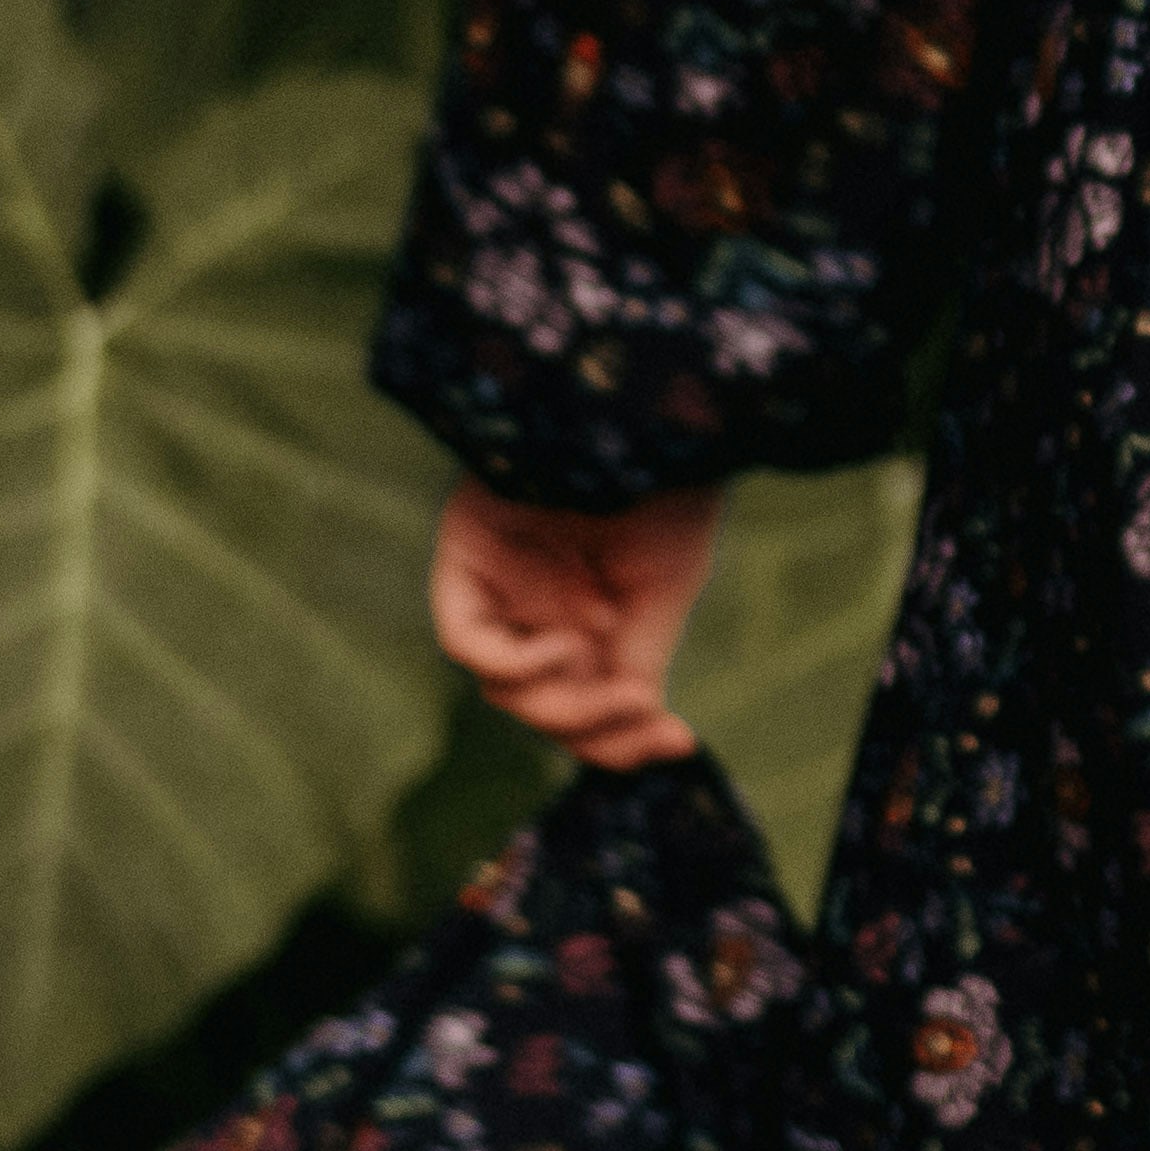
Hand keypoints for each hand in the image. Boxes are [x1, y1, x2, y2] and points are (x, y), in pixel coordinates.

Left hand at [432, 477, 719, 772]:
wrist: (649, 408)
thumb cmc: (665, 485)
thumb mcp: (665, 587)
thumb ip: (638, 658)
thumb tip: (636, 729)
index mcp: (588, 617)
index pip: (586, 706)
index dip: (623, 742)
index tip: (684, 742)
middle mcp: (537, 608)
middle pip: (544, 709)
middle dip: (597, 728)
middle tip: (648, 710)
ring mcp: (499, 585)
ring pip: (504, 690)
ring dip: (562, 705)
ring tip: (618, 679)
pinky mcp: (465, 556)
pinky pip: (465, 639)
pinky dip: (512, 664)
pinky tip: (565, 643)